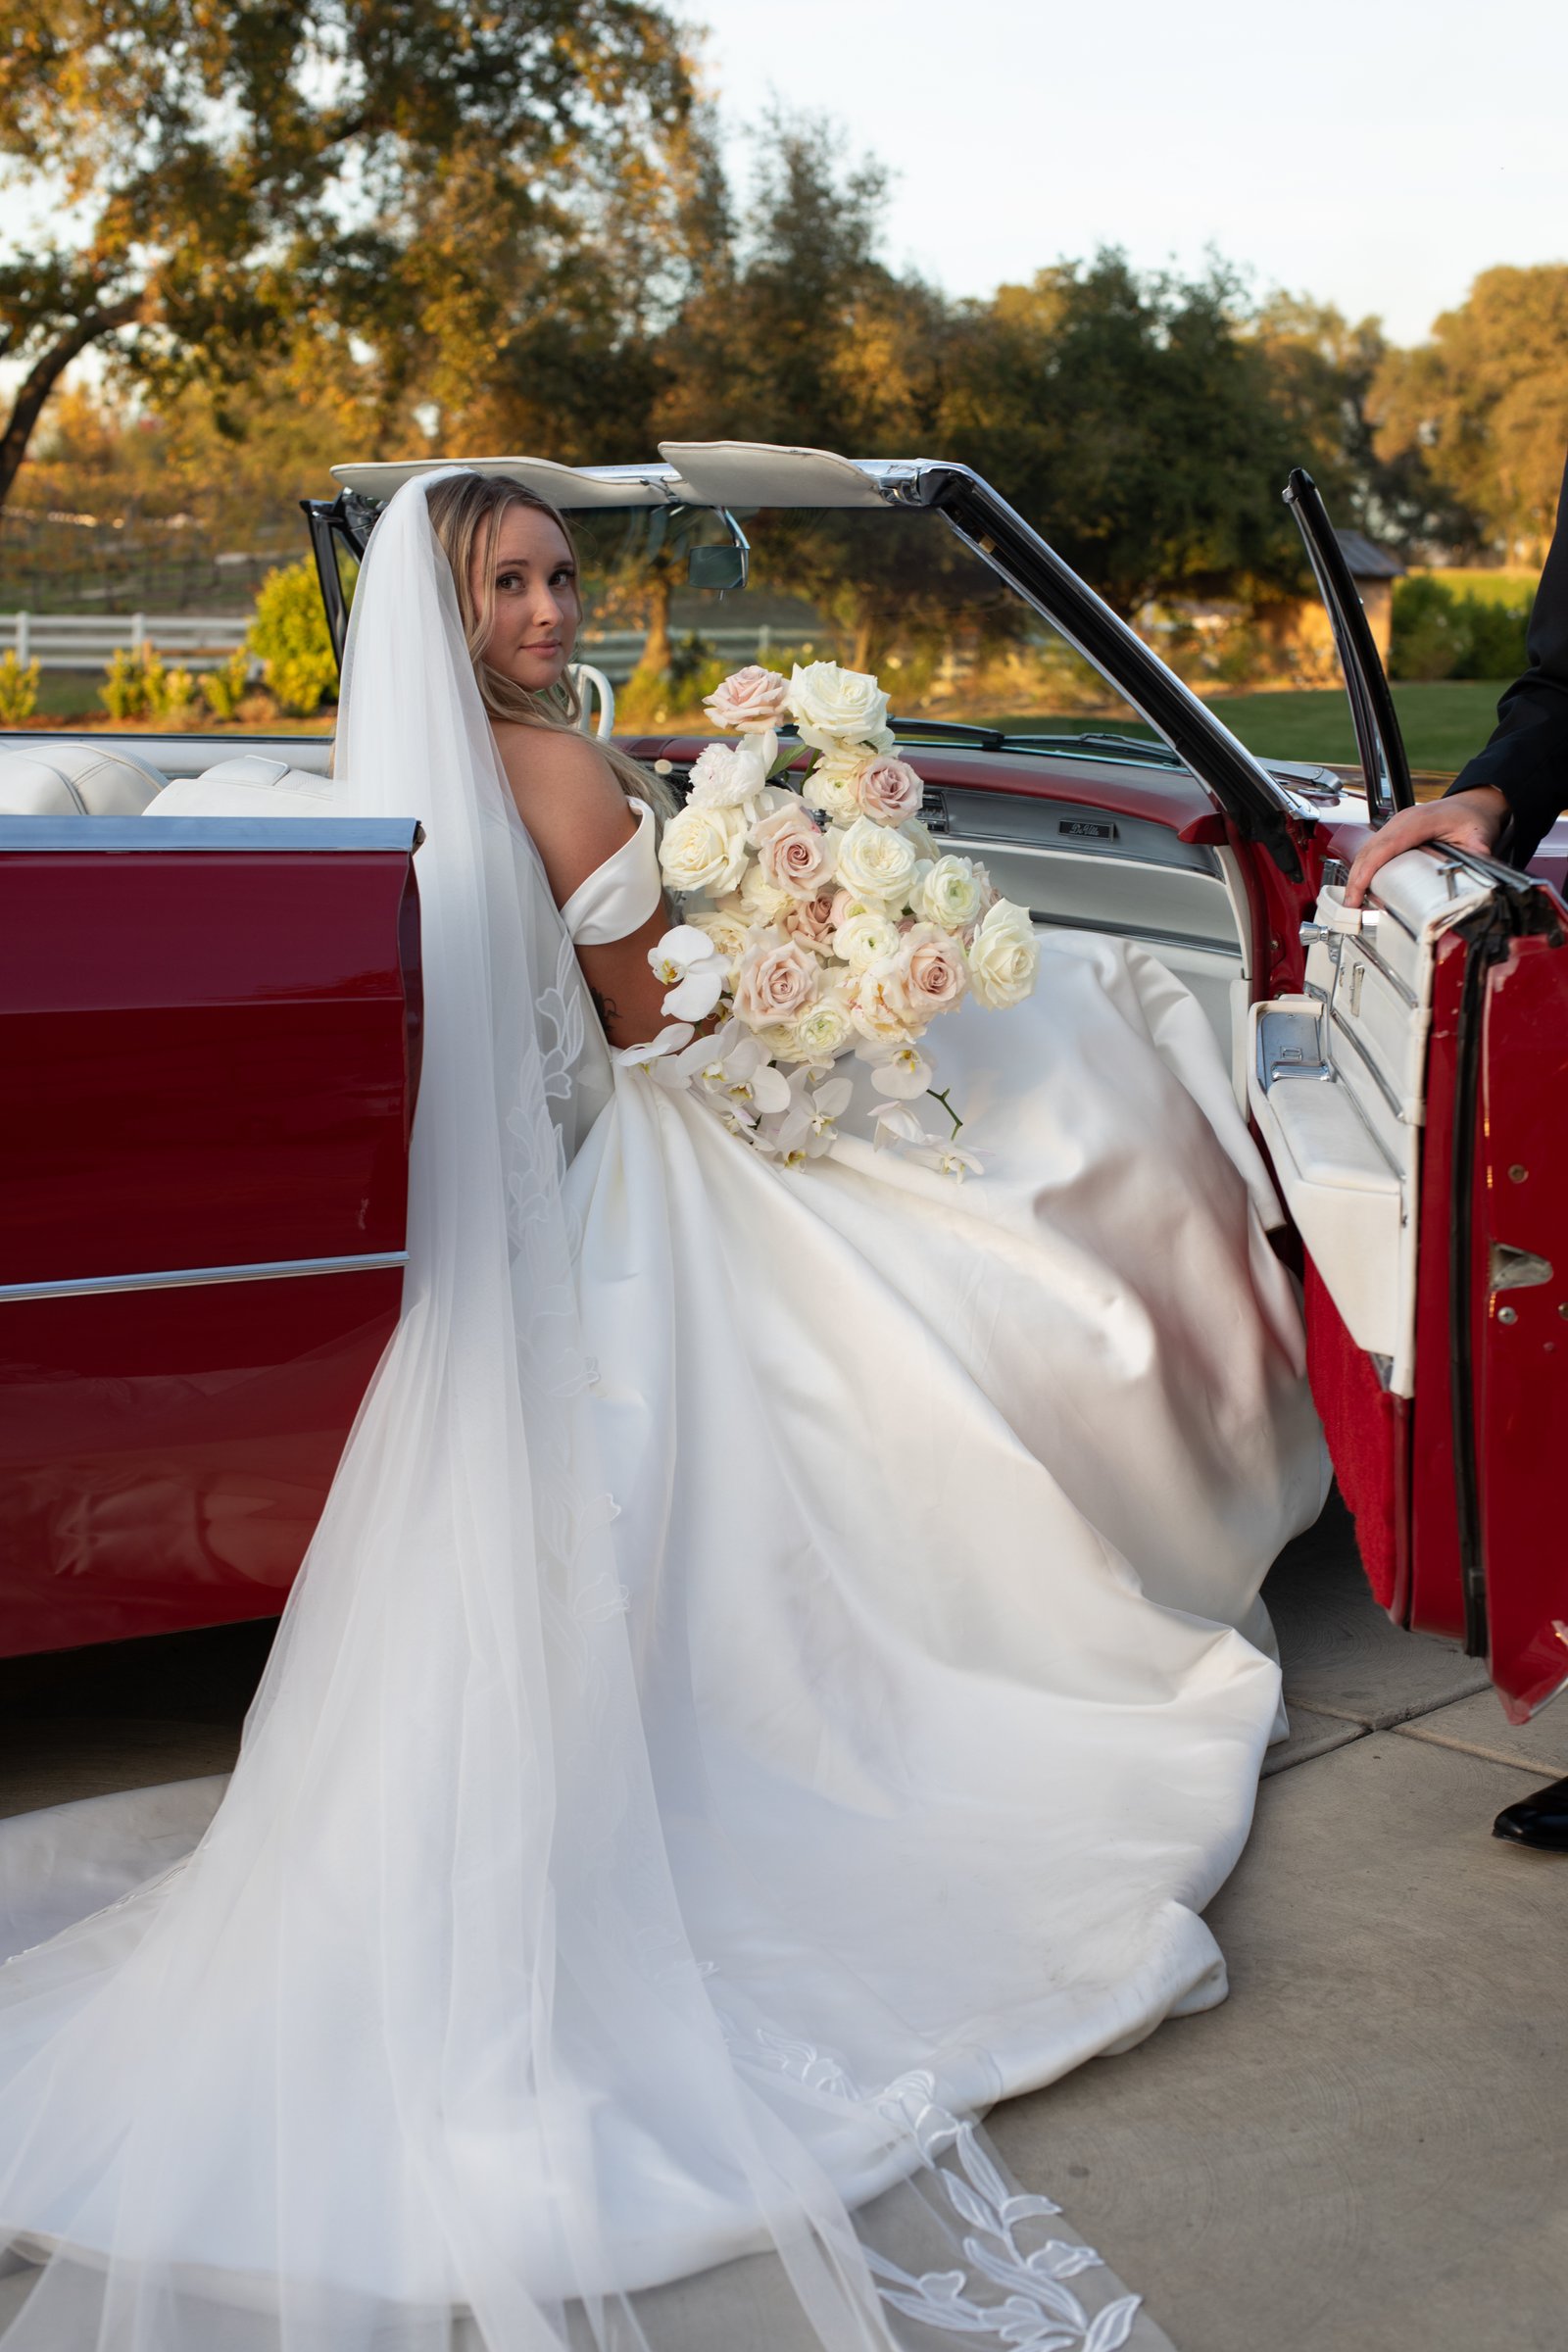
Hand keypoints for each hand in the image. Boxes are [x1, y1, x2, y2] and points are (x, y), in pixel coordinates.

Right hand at [1343, 787, 1508, 906]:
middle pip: (1367, 851)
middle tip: (1351, 907)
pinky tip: (1363, 887)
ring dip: (1356, 876)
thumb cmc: (1472, 817)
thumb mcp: (1479, 838)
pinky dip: (1363, 869)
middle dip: (1355, 880)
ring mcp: (1394, 825)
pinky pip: (1371, 850)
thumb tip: (1471, 885)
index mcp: (1418, 822)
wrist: (1472, 805)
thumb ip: (1475, 861)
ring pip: (1365, 851)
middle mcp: (1401, 821)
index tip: (1357, 894)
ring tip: (1354, 902)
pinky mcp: (1393, 833)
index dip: (1366, 872)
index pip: (1383, 848)